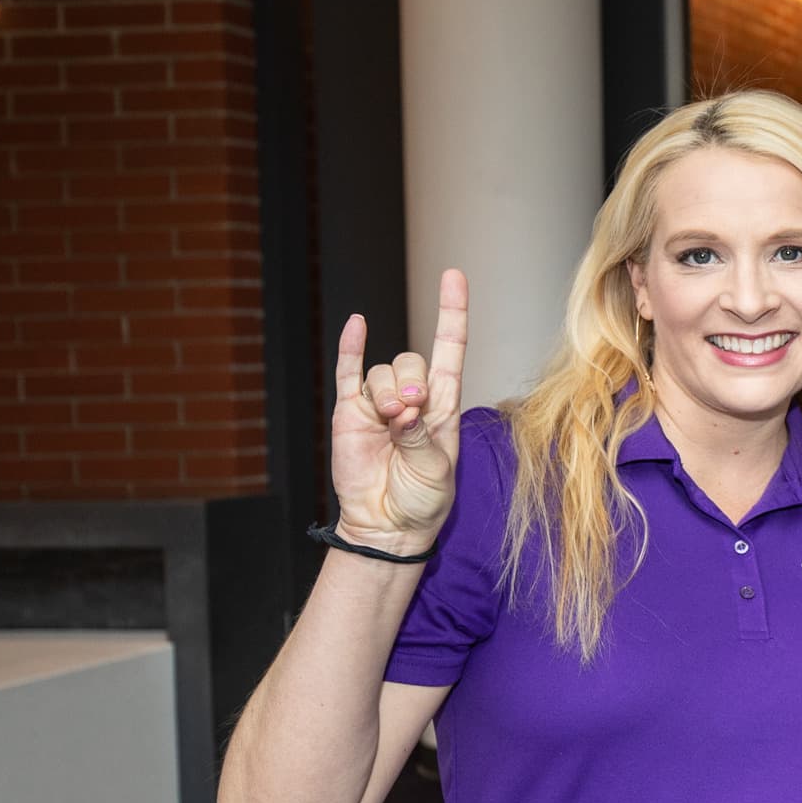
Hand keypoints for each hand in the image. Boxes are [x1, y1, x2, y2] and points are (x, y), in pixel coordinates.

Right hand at [326, 268, 466, 556]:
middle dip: (410, 383)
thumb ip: (421, 437)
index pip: (450, 349)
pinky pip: (348, 373)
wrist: (387, 526)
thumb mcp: (435, 470)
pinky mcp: (351, 414)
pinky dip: (352, 348)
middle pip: (411, 362)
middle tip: (408, 414)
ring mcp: (379, 403)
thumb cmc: (422, 501)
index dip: (452, 312)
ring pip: (382, 372)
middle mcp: (413, 398)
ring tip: (389, 422)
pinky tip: (357, 325)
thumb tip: (403, 410)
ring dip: (386, 391)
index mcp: (443, 406)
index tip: (453, 276)